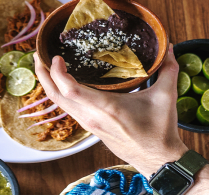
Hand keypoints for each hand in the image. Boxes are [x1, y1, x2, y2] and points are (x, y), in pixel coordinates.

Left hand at [34, 47, 186, 177]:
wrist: (158, 161)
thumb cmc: (160, 131)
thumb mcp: (166, 98)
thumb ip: (168, 70)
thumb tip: (170, 47)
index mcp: (107, 108)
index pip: (72, 91)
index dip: (58, 74)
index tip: (56, 57)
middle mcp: (93, 117)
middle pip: (57, 97)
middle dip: (43, 75)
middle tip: (38, 55)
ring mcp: (89, 123)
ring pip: (59, 104)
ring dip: (48, 84)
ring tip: (44, 65)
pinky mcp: (90, 127)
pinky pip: (67, 109)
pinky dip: (59, 93)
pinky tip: (60, 83)